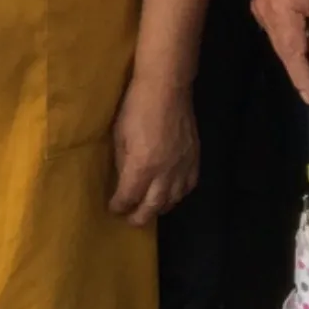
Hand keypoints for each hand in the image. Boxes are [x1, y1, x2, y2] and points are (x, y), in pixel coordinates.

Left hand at [107, 76, 199, 225]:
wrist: (167, 88)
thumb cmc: (136, 106)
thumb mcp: (120, 134)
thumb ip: (122, 162)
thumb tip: (123, 181)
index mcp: (142, 166)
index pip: (129, 197)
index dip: (119, 205)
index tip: (113, 208)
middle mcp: (164, 173)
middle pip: (152, 207)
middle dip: (139, 217)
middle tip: (130, 220)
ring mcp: (182, 167)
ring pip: (172, 200)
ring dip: (159, 209)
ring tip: (149, 210)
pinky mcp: (194, 159)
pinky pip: (188, 186)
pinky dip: (178, 195)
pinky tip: (171, 195)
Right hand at [249, 0, 308, 103]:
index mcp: (283, 12)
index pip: (293, 54)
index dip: (302, 78)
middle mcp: (265, 14)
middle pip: (283, 51)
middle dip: (299, 69)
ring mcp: (258, 10)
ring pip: (279, 43)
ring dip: (295, 54)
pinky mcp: (259, 6)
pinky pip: (276, 33)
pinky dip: (289, 41)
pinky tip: (302, 39)